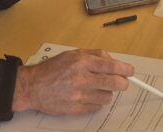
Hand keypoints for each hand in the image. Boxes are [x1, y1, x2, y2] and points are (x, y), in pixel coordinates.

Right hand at [12, 48, 133, 114]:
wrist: (32, 87)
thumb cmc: (52, 69)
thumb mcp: (73, 53)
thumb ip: (94, 55)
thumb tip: (112, 61)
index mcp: (82, 62)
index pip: (111, 66)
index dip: (125, 69)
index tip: (130, 71)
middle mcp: (82, 79)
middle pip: (114, 83)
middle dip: (122, 83)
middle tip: (122, 83)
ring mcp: (79, 96)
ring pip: (107, 97)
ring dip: (107, 92)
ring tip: (97, 88)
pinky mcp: (76, 109)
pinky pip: (96, 107)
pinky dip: (96, 102)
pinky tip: (88, 96)